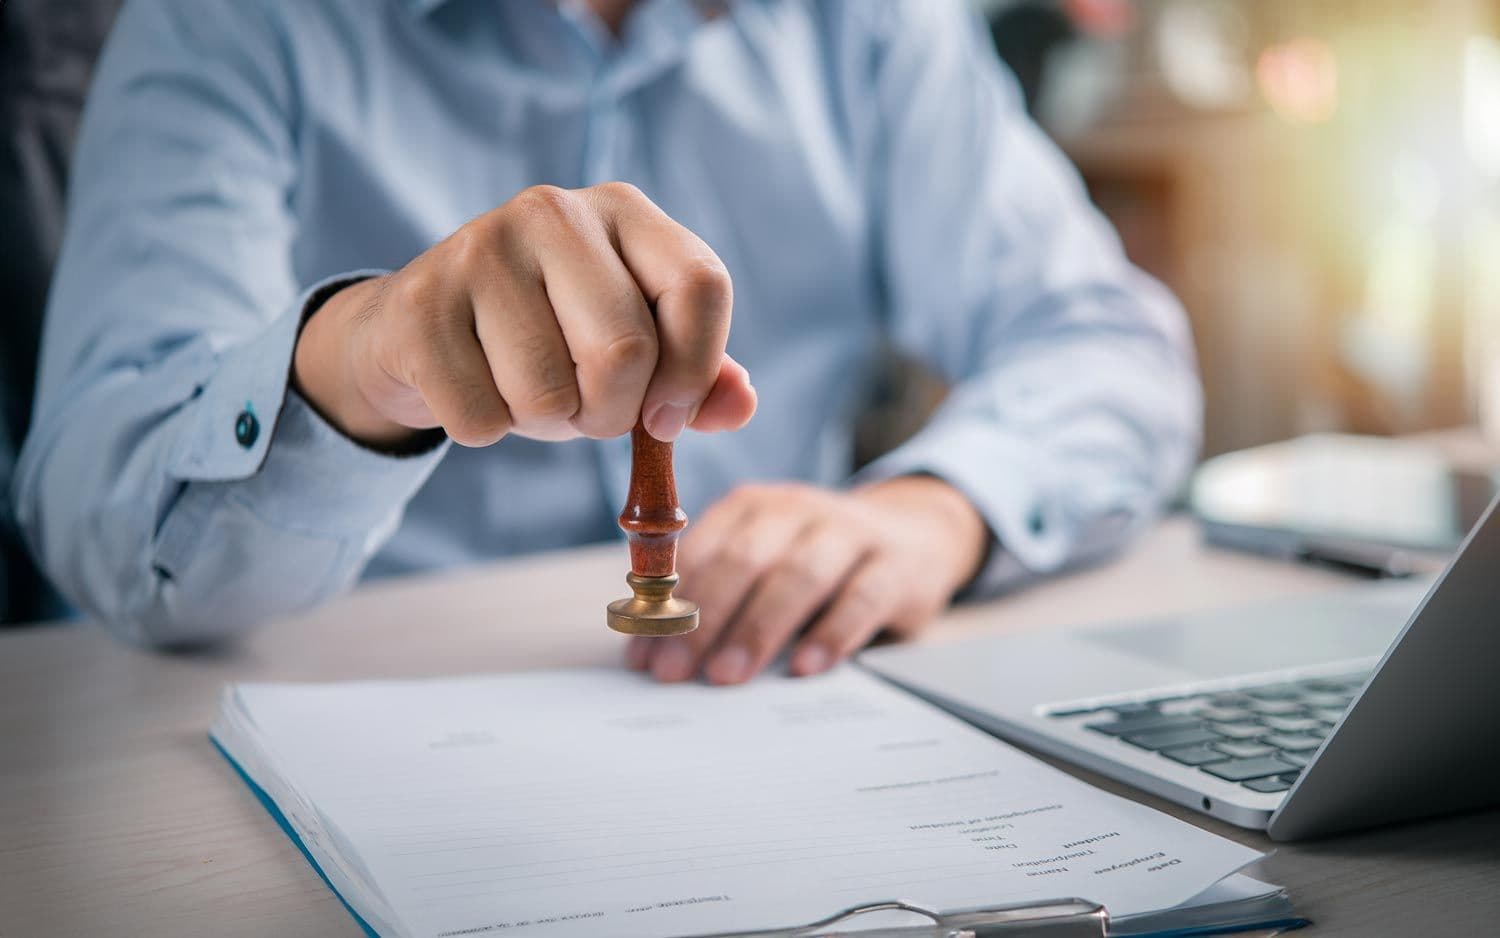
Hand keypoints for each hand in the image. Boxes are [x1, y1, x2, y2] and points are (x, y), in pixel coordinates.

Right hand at [293, 183, 756, 448]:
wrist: (421, 329)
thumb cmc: (549, 341)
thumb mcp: (635, 351)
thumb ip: (697, 377)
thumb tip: (740, 403)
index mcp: (625, 212)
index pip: (700, 285)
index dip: (694, 369)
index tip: (665, 417)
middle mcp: (554, 211)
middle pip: (625, 351)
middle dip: (610, 414)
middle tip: (585, 410)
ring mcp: (480, 248)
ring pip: (547, 393)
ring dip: (544, 423)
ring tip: (525, 391)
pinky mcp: (421, 303)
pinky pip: (481, 417)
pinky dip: (485, 428)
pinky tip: (473, 387)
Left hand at [625, 476, 988, 684]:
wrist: (917, 534)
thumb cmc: (819, 562)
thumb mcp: (767, 561)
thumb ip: (718, 595)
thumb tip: (652, 653)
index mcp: (753, 507)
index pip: (700, 550)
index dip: (667, 603)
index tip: (644, 652)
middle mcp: (797, 509)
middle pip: (744, 560)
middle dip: (704, 619)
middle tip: (676, 671)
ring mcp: (850, 532)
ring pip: (798, 575)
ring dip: (758, 628)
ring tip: (728, 675)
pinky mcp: (897, 564)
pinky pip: (861, 597)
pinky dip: (831, 634)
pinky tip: (806, 667)